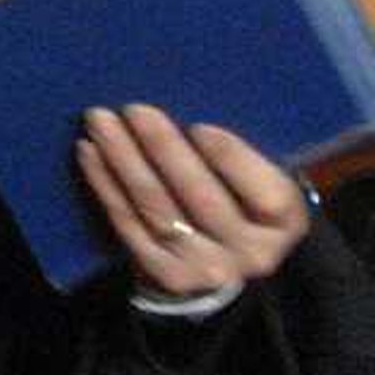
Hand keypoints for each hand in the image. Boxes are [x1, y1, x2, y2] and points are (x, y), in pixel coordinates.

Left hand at [74, 104, 310, 300]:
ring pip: (158, 210)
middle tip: (135, 109)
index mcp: (285, 222)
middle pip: (202, 198)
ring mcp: (205, 270)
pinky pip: (128, 225)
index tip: (199, 126)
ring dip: (124, 161)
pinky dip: (106, 185)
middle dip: (165, 149)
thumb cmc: (242, 199)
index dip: (232, 160)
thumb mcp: (261, 177)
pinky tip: (90, 153)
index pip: (265, 194)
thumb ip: (244, 153)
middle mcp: (251, 253)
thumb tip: (198, 100)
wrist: (220, 263)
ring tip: (102, 123)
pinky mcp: (163, 275)